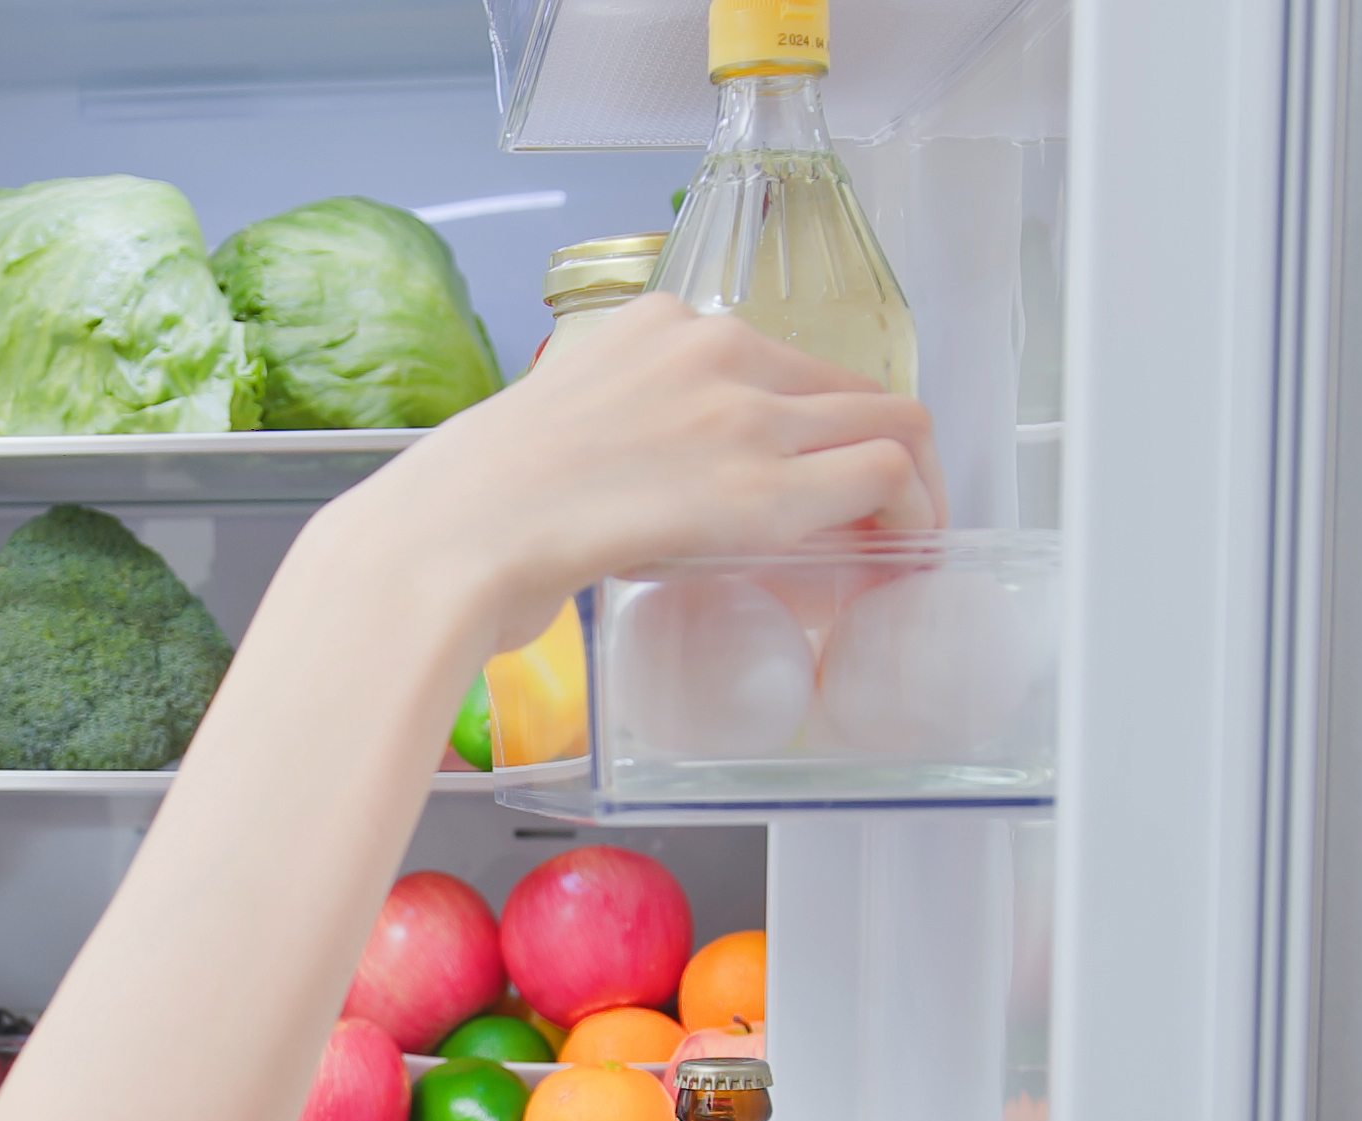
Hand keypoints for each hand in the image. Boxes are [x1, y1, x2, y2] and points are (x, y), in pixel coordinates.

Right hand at [347, 295, 945, 650]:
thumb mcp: (557, 431)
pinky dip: (912, 511)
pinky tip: (901, 554)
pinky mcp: (762, 485)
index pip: (772, 361)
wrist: (449, 539)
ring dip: (913, 482)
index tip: (811, 475)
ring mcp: (742, 411)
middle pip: (845, 384)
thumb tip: (639, 494)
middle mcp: (710, 345)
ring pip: (888, 418)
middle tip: (878, 518)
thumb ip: (617, 437)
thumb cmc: (470, 508)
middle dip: (878, 449)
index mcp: (650, 326)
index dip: (811, 424)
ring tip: (904, 539)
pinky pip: (879, 473)